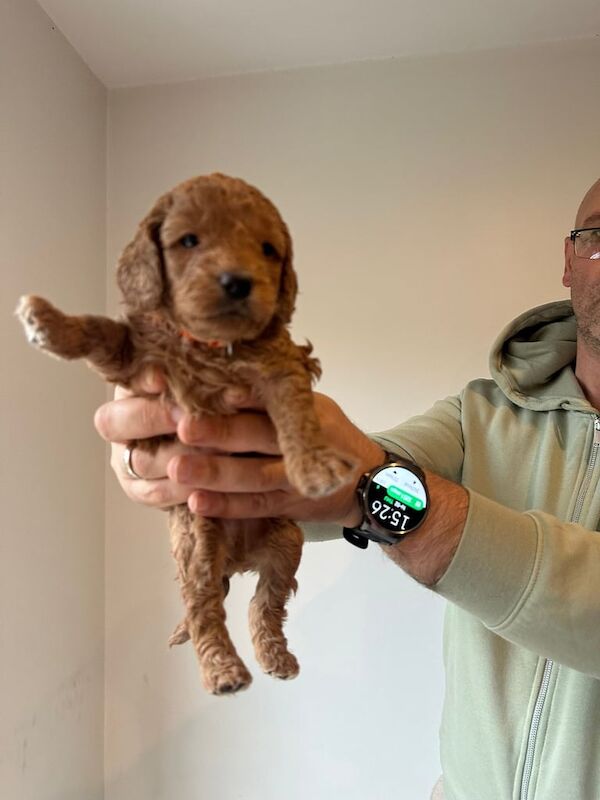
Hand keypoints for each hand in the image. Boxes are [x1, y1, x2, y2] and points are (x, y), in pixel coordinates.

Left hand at [94, 367, 383, 523]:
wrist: (374, 484)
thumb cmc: (332, 438)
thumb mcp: (314, 408)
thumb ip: (273, 399)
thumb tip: (220, 384)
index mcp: (305, 410)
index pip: (267, 398)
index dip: (232, 395)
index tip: (197, 388)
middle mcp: (303, 441)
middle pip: (257, 435)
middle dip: (218, 432)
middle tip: (181, 427)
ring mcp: (298, 477)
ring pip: (254, 476)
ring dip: (215, 473)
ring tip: (177, 469)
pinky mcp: (292, 506)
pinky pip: (258, 507)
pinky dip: (228, 506)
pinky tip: (196, 503)